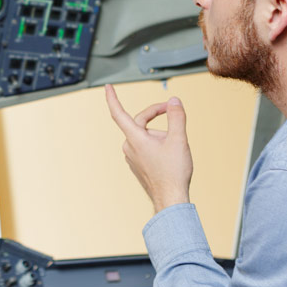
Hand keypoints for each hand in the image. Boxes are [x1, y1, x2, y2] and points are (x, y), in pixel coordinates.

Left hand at [104, 84, 192, 212]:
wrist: (170, 199)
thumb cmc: (173, 173)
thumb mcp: (179, 139)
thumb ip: (176, 117)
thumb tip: (174, 101)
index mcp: (135, 138)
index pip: (118, 113)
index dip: (112, 98)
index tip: (107, 87)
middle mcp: (129, 147)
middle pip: (139, 121)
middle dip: (156, 113)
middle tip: (172, 110)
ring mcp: (132, 157)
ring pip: (144, 135)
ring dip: (159, 132)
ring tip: (176, 144)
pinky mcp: (137, 164)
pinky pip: (145, 146)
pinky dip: (157, 143)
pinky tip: (170, 154)